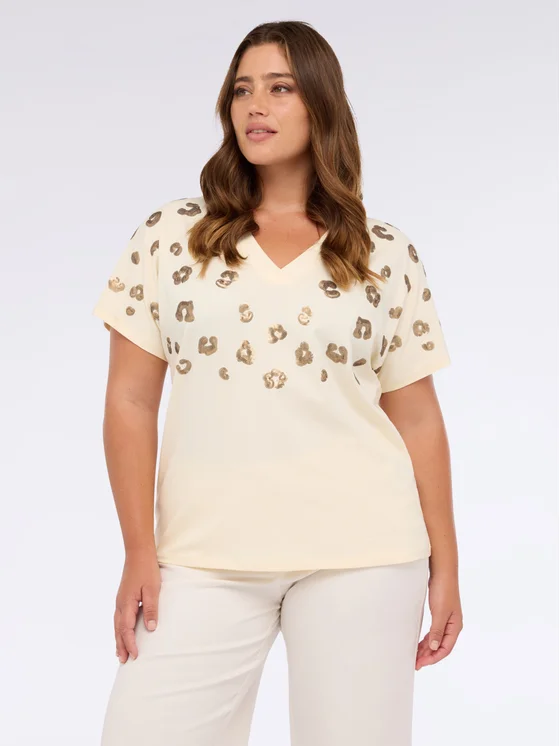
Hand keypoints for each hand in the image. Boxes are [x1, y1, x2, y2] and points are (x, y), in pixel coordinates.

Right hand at [114, 549, 160, 663]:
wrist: (138, 552)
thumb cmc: (147, 570)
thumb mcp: (152, 589)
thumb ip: (151, 609)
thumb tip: (150, 629)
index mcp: (126, 604)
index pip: (127, 630)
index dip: (131, 644)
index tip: (135, 656)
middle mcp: (120, 604)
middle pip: (118, 630)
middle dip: (121, 646)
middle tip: (124, 661)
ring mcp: (120, 600)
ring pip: (116, 624)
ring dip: (118, 639)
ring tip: (120, 652)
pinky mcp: (122, 596)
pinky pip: (118, 618)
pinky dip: (119, 629)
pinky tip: (122, 631)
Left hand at [416, 572, 462, 670]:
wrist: (443, 572)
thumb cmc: (444, 590)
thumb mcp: (439, 612)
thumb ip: (436, 630)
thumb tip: (433, 648)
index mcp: (455, 627)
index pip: (445, 649)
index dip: (433, 658)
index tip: (421, 663)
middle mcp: (452, 626)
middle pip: (440, 646)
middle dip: (428, 656)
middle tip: (415, 663)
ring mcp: (446, 620)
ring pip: (436, 640)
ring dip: (426, 648)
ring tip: (415, 656)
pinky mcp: (439, 614)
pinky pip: (433, 632)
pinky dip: (426, 639)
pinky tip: (419, 643)